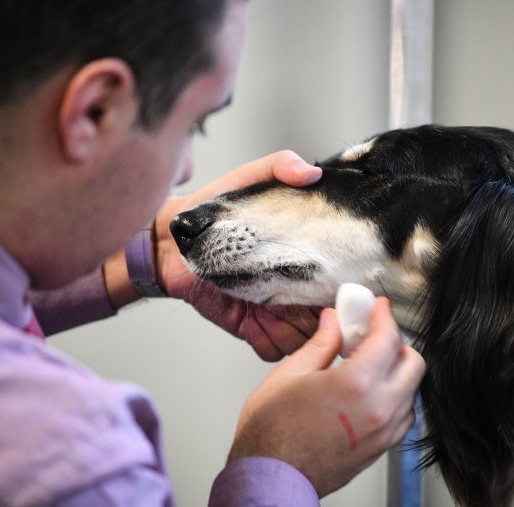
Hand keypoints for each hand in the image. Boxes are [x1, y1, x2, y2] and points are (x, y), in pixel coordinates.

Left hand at [155, 150, 322, 359]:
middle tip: (295, 297)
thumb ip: (278, 166)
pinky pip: (272, 348)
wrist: (171, 241)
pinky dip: (265, 338)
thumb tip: (311, 172)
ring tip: (269, 305)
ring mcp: (275, 311)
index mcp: (303, 254)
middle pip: (326, 318)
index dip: (342, 287)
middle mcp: (296, 286)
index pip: (341, 281)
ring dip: (288, 326)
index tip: (331, 283)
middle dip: (314, 312)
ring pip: (302, 339)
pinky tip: (253, 320)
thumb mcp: (246, 180)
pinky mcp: (252, 328)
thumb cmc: (210, 209)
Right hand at [228, 298, 425, 496]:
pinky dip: (395, 397)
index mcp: (357, 384)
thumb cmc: (271, 433)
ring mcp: (383, 432)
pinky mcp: (380, 448)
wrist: (270, 478)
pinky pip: (403, 415)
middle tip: (373, 334)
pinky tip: (370, 391)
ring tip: (368, 364)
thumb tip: (333, 322)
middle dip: (396, 342)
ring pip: (411, 390)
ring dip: (397, 371)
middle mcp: (379, 409)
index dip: (384, 316)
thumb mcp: (292, 374)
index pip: (388, 338)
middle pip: (413, 362)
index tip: (377, 307)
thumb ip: (321, 343)